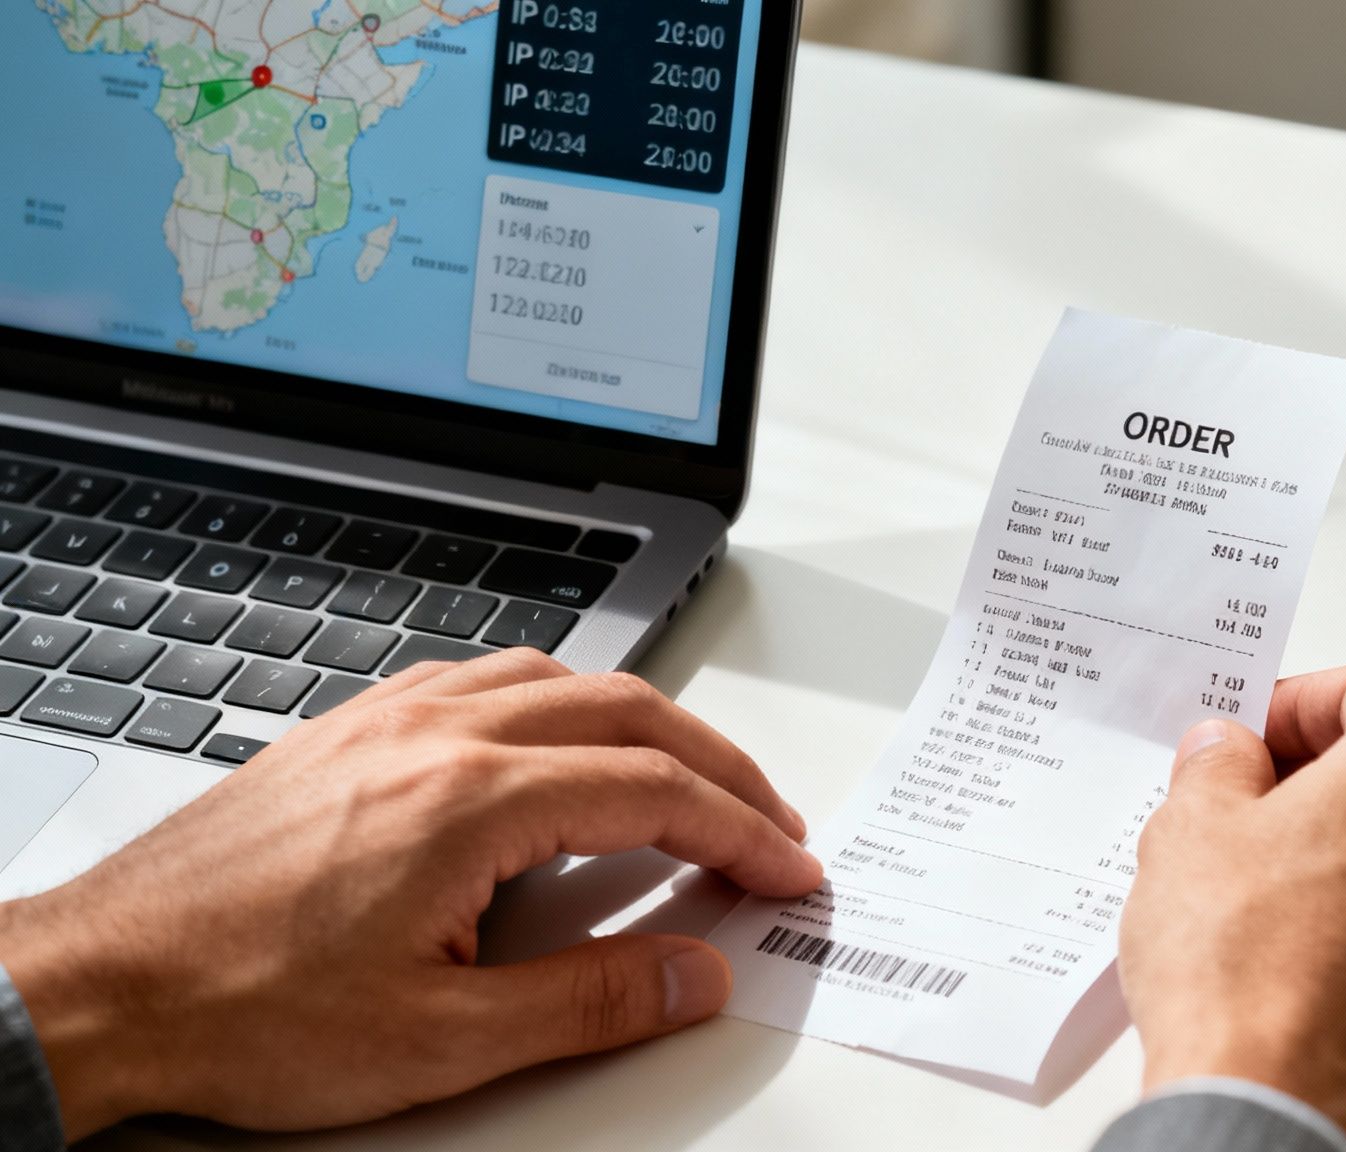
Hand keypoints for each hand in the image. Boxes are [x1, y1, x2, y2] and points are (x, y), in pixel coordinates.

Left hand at [0, 649, 821, 1139]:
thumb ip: (590, 1002)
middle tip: (770, 825)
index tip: (788, 870)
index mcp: (472, 801)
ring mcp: (390, 721)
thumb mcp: (440, 1040)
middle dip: (722, 769)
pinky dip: (566, 700)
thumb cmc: (242, 1008)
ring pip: (563, 678)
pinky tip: (561, 743)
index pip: (656, 792)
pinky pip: (489, 678)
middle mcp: (437, 736)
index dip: (744, 832)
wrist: (99, 984)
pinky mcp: (351, 730)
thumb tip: (694, 973)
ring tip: (690, 778)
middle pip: (630, 715)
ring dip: (649, 724)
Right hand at [1119, 662, 1345, 1151]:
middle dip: (1333, 776)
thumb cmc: (1246, 974)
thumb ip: (1218, 765)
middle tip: (1254, 805)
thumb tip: (1230, 755)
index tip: (1256, 735)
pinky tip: (1315, 954)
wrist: (1278, 1115)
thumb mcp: (1192, 827)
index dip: (1303, 702)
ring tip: (1276, 890)